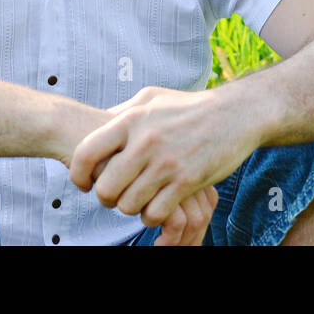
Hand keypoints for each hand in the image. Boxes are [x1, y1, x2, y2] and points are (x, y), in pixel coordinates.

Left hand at [68, 86, 258, 234]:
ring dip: (131, 208)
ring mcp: (167, 163)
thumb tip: (98, 122)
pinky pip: (156, 213)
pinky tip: (158, 205)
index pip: (87, 152)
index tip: (84, 183)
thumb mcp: (151, 98)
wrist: (235, 114)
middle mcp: (145, 142)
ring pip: (129, 205)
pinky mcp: (187, 182)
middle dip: (106, 198)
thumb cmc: (188, 107)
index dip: (78, 174)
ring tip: (138, 200)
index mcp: (131, 119)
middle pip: (106, 188)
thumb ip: (123, 112)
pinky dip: (152, 216)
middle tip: (114, 197)